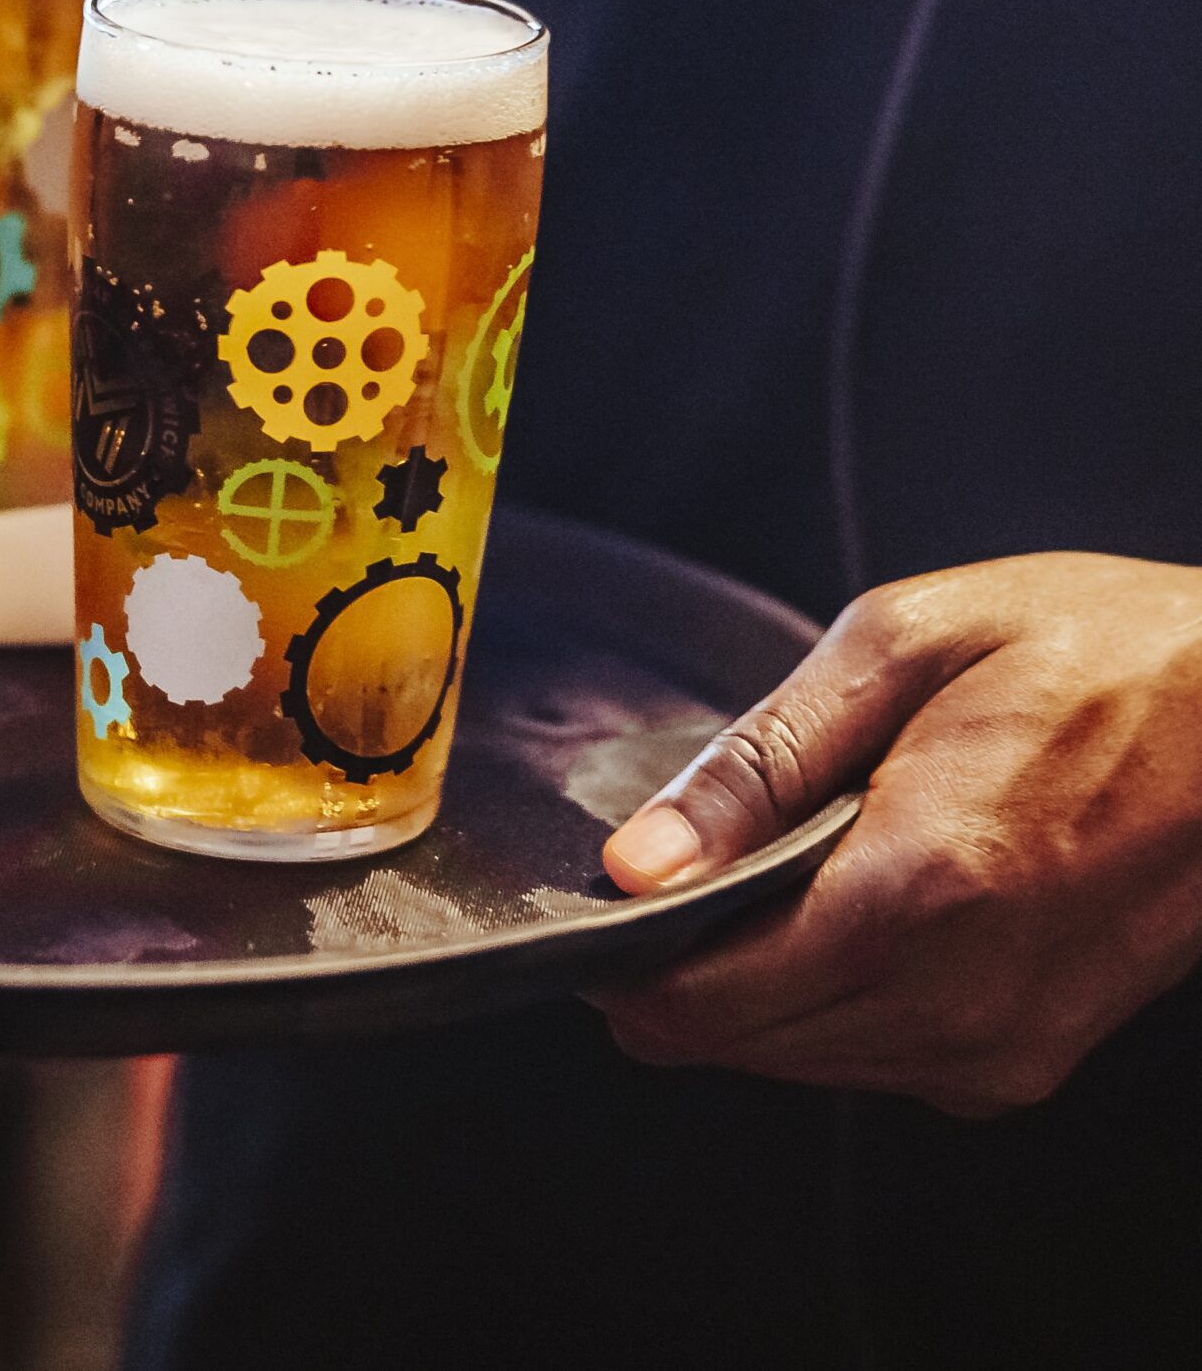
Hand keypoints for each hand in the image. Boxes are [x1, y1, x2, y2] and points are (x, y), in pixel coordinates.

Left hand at [591, 554, 1201, 1115]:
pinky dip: (827, 1011)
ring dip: (750, 998)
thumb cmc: (1107, 655)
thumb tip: (640, 863)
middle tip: (681, 885)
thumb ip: (754, 764)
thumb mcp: (902, 645)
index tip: (604, 914)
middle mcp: (962, 992)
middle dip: (676, 980)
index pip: (703, 1000)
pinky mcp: (1030, 1061)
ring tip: (774, 888)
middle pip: (737, 1045)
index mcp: (920, 884)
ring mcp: (1004, 1044)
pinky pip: (873, 1064)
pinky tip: (847, 923)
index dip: (624, 969)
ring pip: (797, 1066)